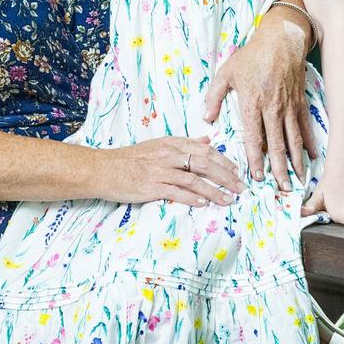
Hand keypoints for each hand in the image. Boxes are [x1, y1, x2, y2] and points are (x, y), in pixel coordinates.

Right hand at [105, 135, 245, 206]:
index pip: (204, 149)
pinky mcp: (152, 186)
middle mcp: (168, 154)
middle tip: (240, 187)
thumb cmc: (129, 159)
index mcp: (171, 142)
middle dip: (226, 176)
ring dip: (215, 191)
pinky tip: (205, 203)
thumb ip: (184, 144)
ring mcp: (160, 170)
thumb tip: (208, 140)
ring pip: (195, 179)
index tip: (236, 171)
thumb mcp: (157, 145)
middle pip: (205, 163)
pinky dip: (193, 198)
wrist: (103, 169)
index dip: (223, 160)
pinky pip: (177, 192)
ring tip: (228, 200)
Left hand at [204, 21, 314, 190]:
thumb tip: (207, 118)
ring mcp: (289, 106)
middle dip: (279, 170)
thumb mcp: (226, 72)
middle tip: (282, 189)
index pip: (254, 138)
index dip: (256, 160)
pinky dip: (309, 143)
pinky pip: (305, 127)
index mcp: (252, 103)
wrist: (281, 40)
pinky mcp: (300, 102)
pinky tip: (311, 157)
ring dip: (296, 162)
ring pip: (294, 140)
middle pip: (277, 145)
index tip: (257, 178)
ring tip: (297, 180)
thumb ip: (214, 96)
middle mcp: (272, 109)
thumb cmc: (251, 56)